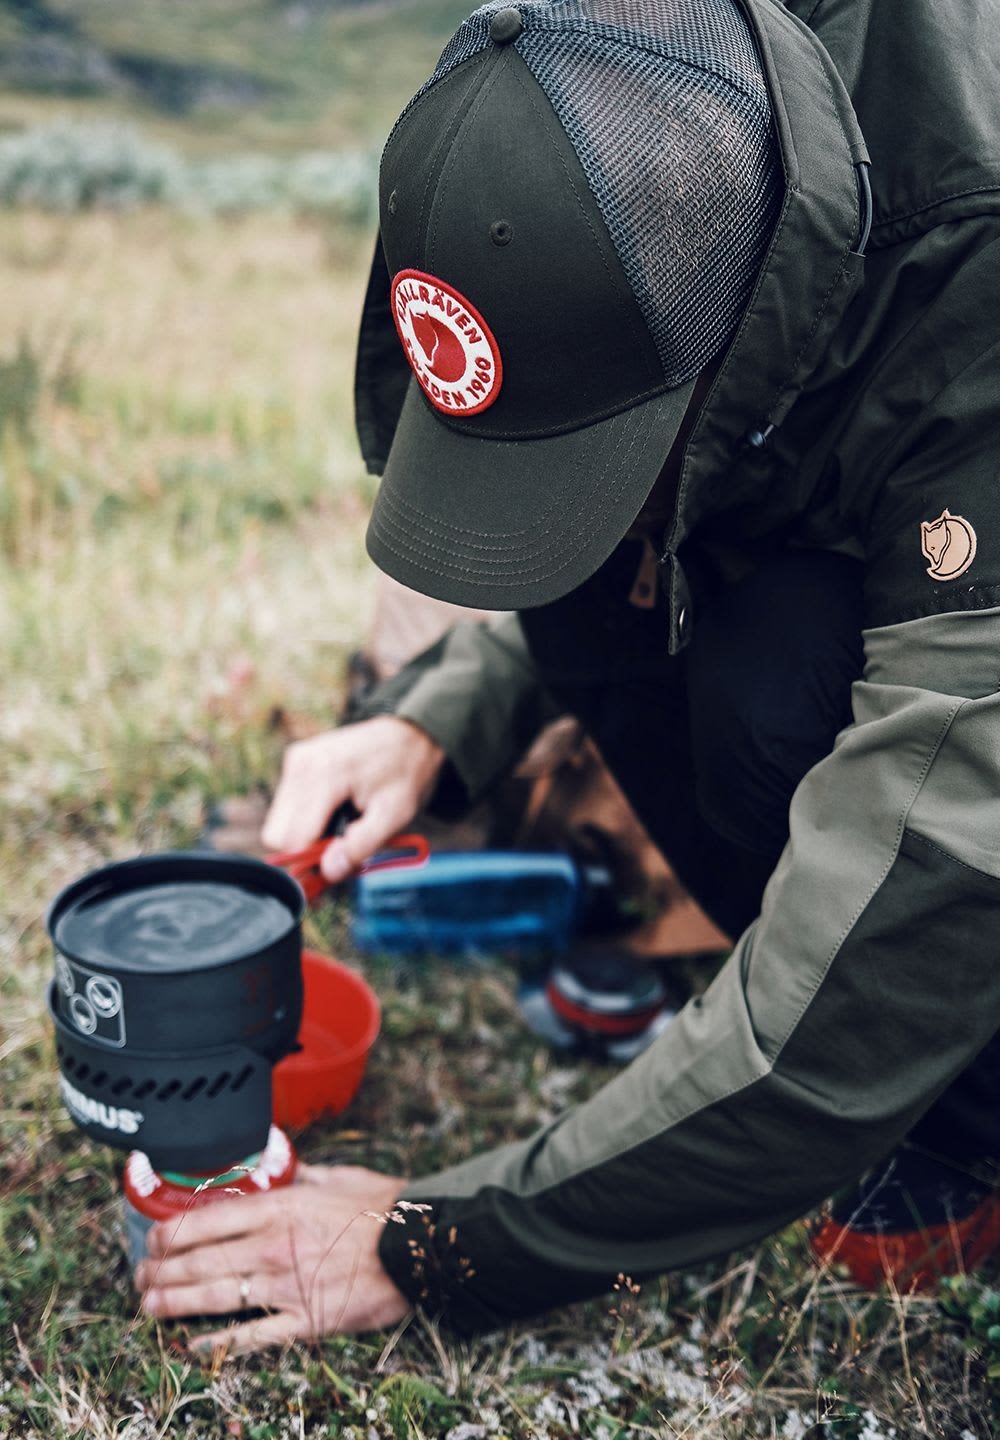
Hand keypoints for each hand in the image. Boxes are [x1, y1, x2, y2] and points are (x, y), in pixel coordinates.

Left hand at [135, 1165, 411, 1352]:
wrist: (420, 1245)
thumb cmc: (383, 1206)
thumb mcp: (340, 1176)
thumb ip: (305, 1174)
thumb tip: (284, 1164)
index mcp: (282, 1208)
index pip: (210, 1220)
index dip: (173, 1232)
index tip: (152, 1239)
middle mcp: (275, 1247)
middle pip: (203, 1261)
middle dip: (163, 1271)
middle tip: (139, 1277)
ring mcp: (288, 1287)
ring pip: (218, 1298)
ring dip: (177, 1303)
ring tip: (149, 1306)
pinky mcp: (307, 1321)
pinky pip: (255, 1336)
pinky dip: (221, 1342)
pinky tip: (195, 1344)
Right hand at [261, 716, 444, 881]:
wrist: (409, 736)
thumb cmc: (405, 773)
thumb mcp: (395, 815)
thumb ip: (360, 845)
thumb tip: (328, 871)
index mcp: (324, 776)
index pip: (292, 839)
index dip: (312, 861)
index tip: (338, 864)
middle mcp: (301, 765)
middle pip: (276, 834)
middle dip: (306, 848)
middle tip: (341, 846)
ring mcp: (296, 760)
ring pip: (278, 823)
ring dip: (307, 833)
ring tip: (342, 823)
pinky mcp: (295, 761)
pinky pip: (286, 807)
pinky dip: (307, 817)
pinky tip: (336, 807)